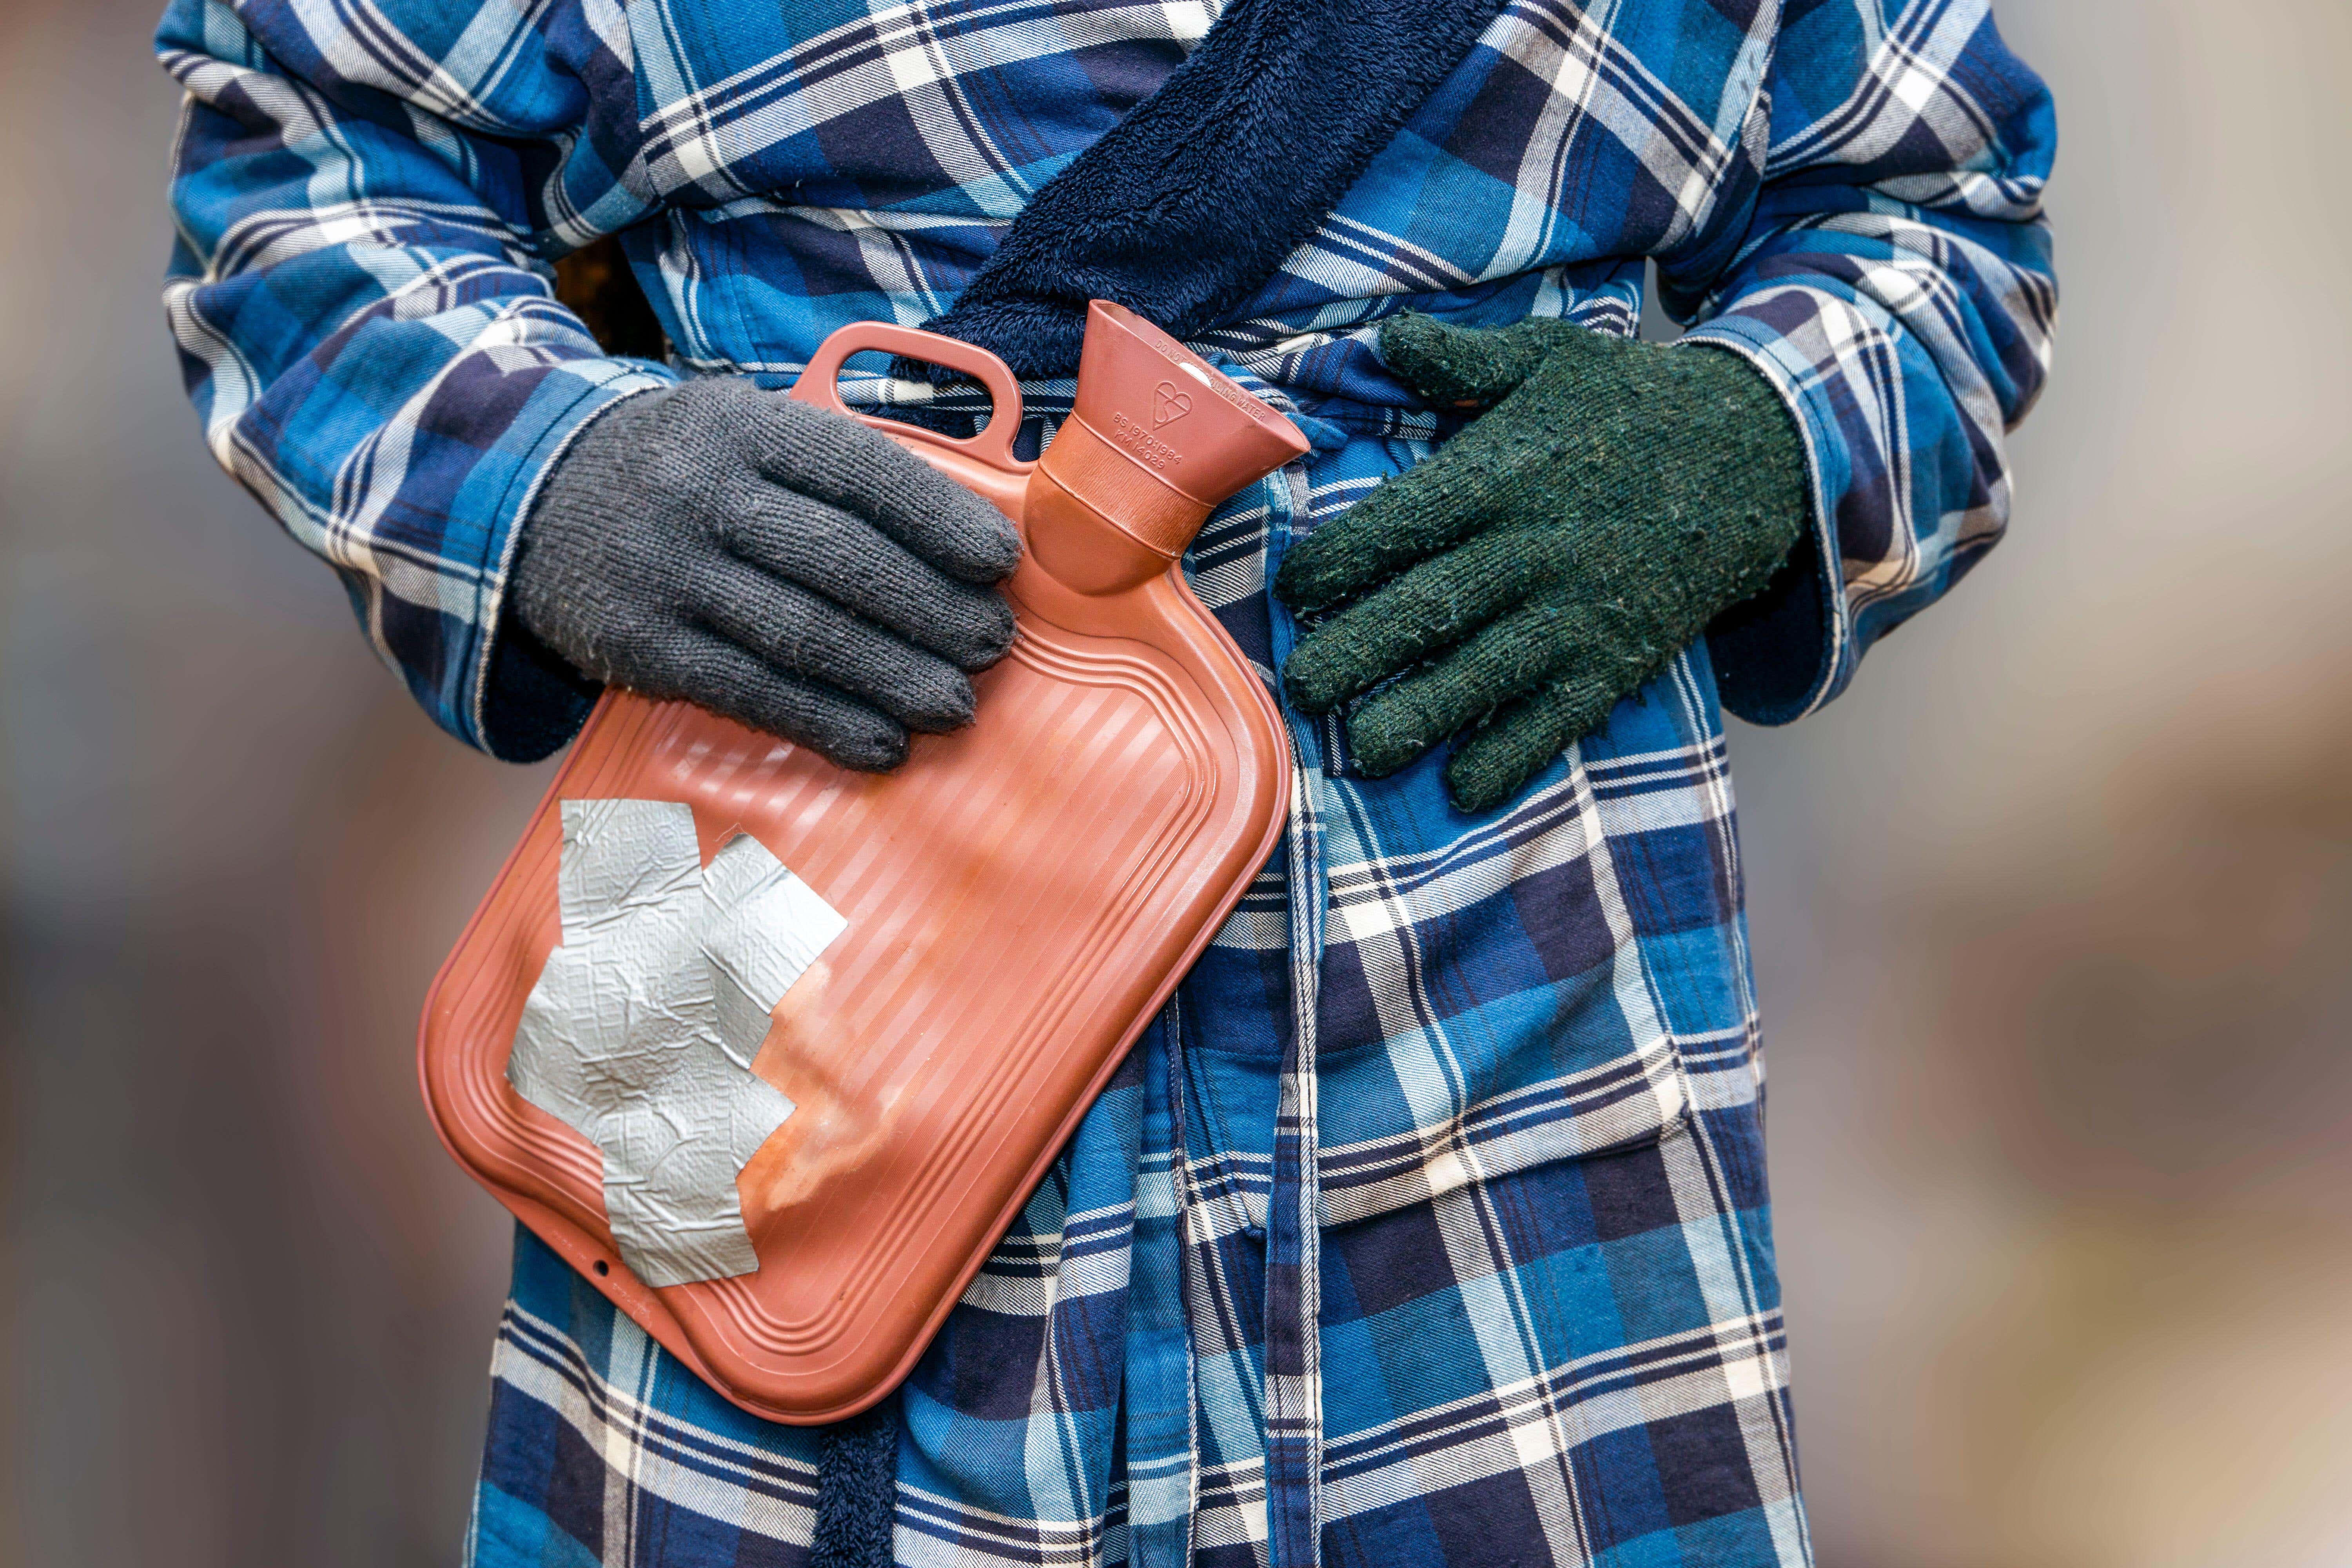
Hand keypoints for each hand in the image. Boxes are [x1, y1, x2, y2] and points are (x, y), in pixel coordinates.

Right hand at [515, 377, 1021, 768]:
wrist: (522, 495)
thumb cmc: (677, 469)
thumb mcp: (741, 430)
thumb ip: (833, 470)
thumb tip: (960, 527)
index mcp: (742, 427)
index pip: (861, 474)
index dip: (940, 522)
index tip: (1001, 563)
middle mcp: (701, 495)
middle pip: (841, 560)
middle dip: (931, 609)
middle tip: (992, 643)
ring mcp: (667, 575)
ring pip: (803, 635)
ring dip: (892, 678)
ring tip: (955, 704)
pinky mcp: (641, 648)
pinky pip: (751, 693)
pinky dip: (826, 723)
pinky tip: (882, 744)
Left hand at [1274, 314, 1806, 812]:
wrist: (1759, 448)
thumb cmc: (1633, 401)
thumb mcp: (1549, 357)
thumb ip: (1462, 359)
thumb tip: (1389, 339)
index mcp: (1499, 476)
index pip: (1399, 526)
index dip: (1337, 564)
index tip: (1295, 593)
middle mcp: (1530, 549)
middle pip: (1429, 609)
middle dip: (1358, 654)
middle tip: (1299, 691)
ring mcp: (1576, 610)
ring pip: (1483, 675)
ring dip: (1419, 718)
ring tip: (1360, 754)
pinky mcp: (1618, 656)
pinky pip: (1558, 717)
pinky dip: (1512, 756)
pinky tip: (1463, 789)